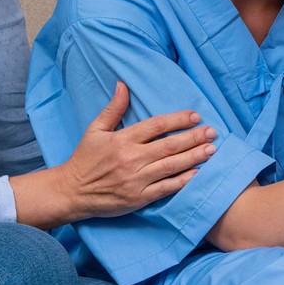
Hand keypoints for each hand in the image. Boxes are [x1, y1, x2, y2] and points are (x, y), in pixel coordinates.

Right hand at [60, 84, 214, 217]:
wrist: (71, 191)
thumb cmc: (84, 158)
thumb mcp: (95, 129)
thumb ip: (113, 108)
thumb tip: (123, 85)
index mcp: (122, 139)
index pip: (156, 125)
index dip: (178, 120)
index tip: (195, 116)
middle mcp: (131, 159)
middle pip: (169, 145)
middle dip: (193, 138)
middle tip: (212, 132)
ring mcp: (136, 180)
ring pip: (171, 166)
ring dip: (193, 157)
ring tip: (211, 150)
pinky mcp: (138, 198)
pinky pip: (165, 188)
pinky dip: (182, 181)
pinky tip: (197, 174)